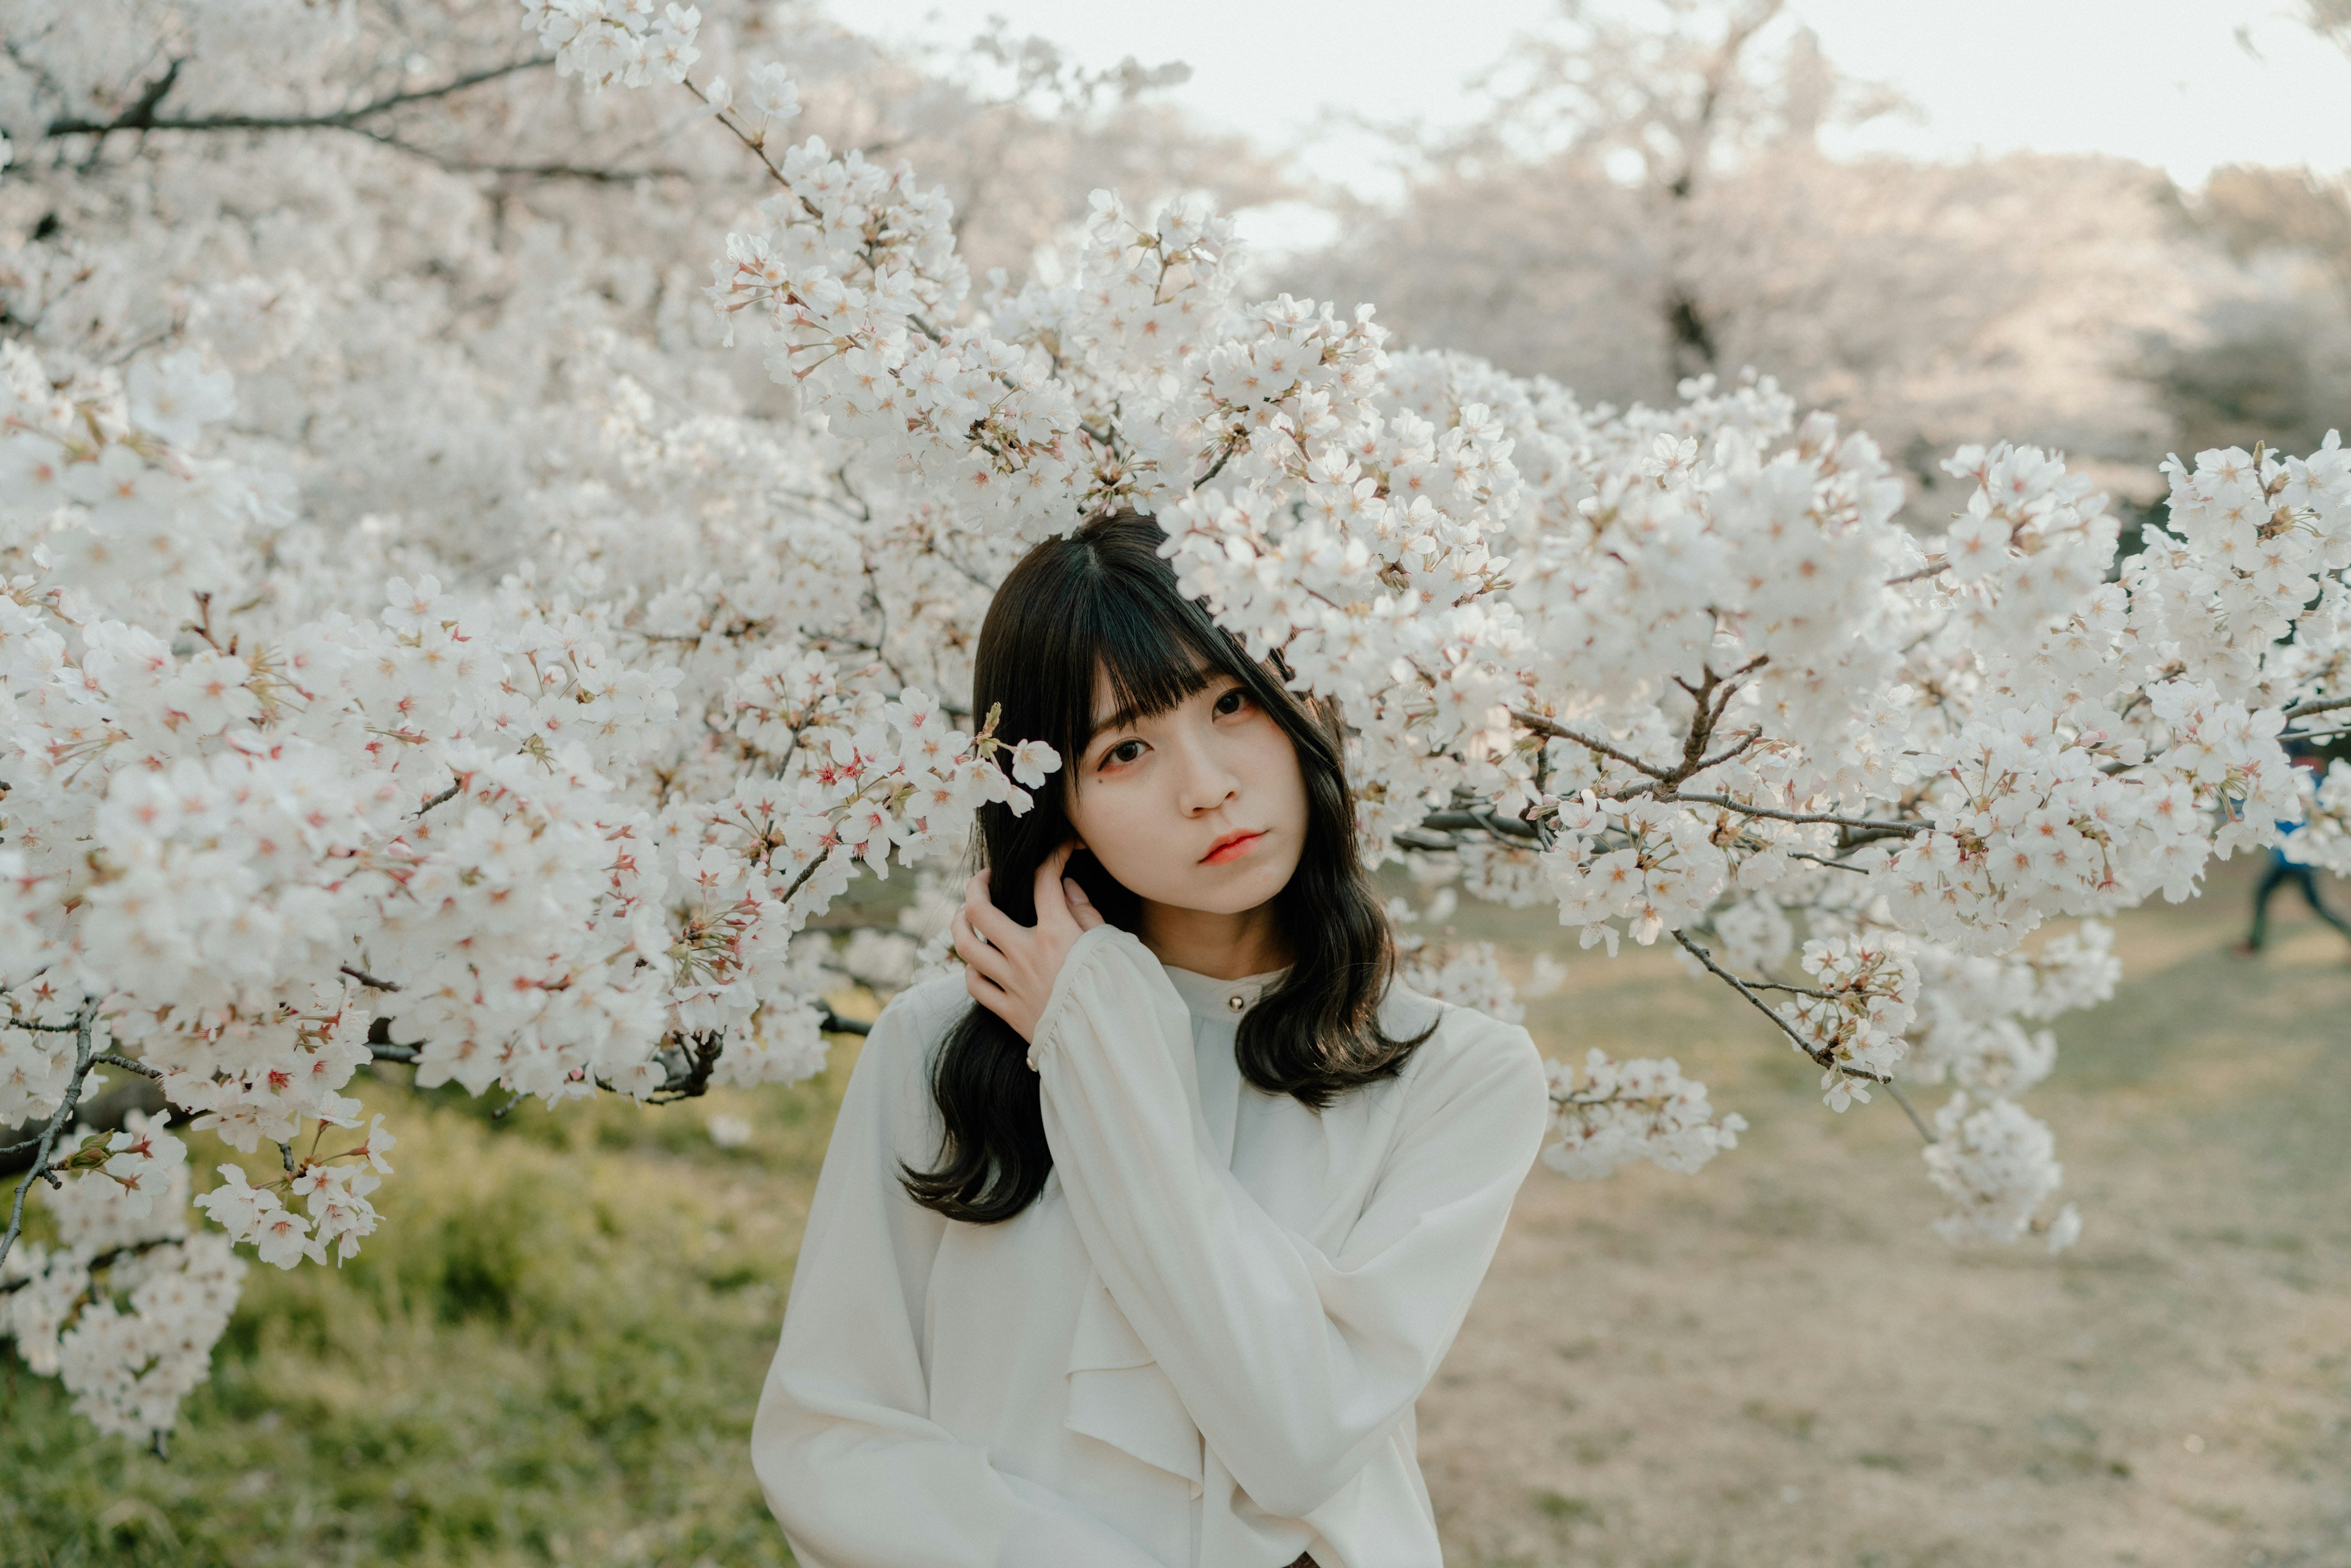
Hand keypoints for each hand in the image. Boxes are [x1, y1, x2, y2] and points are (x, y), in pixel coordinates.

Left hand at [953, 841, 1106, 1044]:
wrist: (1111, 1045)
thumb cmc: (1120, 992)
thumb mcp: (1112, 946)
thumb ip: (1085, 913)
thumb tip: (1065, 886)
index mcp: (1057, 935)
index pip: (1044, 881)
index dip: (1051, 858)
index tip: (1058, 851)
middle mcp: (1027, 956)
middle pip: (979, 910)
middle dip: (977, 884)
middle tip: (986, 877)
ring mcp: (1013, 984)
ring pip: (966, 948)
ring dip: (960, 925)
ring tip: (966, 913)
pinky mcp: (1009, 1012)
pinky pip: (975, 985)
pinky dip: (972, 969)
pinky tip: (978, 961)